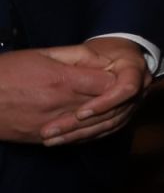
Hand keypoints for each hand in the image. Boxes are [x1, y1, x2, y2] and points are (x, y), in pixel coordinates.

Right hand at [0, 49, 118, 143]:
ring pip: (93, 126)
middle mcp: (60, 104)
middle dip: (118, 98)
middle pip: (106, 106)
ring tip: (113, 108)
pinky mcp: (42, 139)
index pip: (109, 83)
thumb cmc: (6, 71)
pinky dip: (89, 133)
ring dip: (107, 118)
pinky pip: (75, 139)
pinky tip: (95, 126)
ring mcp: (52, 124)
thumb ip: (76, 55)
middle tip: (123, 91)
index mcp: (63, 80)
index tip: (120, 74)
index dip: (118, 78)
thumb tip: (103, 57)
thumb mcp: (41, 54)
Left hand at [41, 38, 154, 144]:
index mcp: (136, 69)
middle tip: (51, 131)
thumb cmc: (104, 50)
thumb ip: (82, 60)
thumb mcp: (91, 49)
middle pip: (114, 113)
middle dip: (81, 124)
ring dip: (79, 134)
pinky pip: (107, 130)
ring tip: (51, 139)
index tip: (79, 113)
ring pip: (109, 125)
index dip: (104, 103)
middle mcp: (141, 90)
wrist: (122, 56)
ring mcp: (134, 104)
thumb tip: (66, 75)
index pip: (126, 89)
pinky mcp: (125, 115)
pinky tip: (64, 139)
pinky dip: (86, 136)